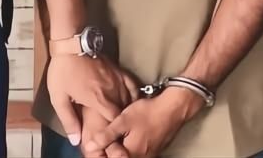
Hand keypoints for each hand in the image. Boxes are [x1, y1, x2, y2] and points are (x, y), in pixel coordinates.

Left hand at [46, 55, 140, 145]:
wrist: (71, 44)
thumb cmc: (63, 72)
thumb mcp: (59, 98)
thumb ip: (69, 120)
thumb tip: (76, 140)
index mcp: (98, 100)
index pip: (114, 120)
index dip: (114, 130)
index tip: (110, 135)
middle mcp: (112, 91)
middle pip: (123, 111)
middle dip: (121, 122)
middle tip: (116, 129)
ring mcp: (117, 79)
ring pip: (129, 99)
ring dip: (127, 109)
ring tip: (124, 118)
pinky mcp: (118, 70)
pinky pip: (132, 84)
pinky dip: (134, 94)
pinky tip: (132, 99)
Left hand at [84, 88, 202, 157]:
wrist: (173, 108)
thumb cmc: (147, 113)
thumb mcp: (123, 121)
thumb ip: (105, 135)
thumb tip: (89, 146)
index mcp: (131, 155)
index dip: (104, 152)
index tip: (100, 145)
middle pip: (121, 157)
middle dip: (112, 150)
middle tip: (109, 139)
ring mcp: (149, 156)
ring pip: (130, 156)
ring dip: (122, 149)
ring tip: (118, 136)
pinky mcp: (154, 150)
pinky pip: (138, 153)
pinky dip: (130, 147)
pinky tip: (129, 136)